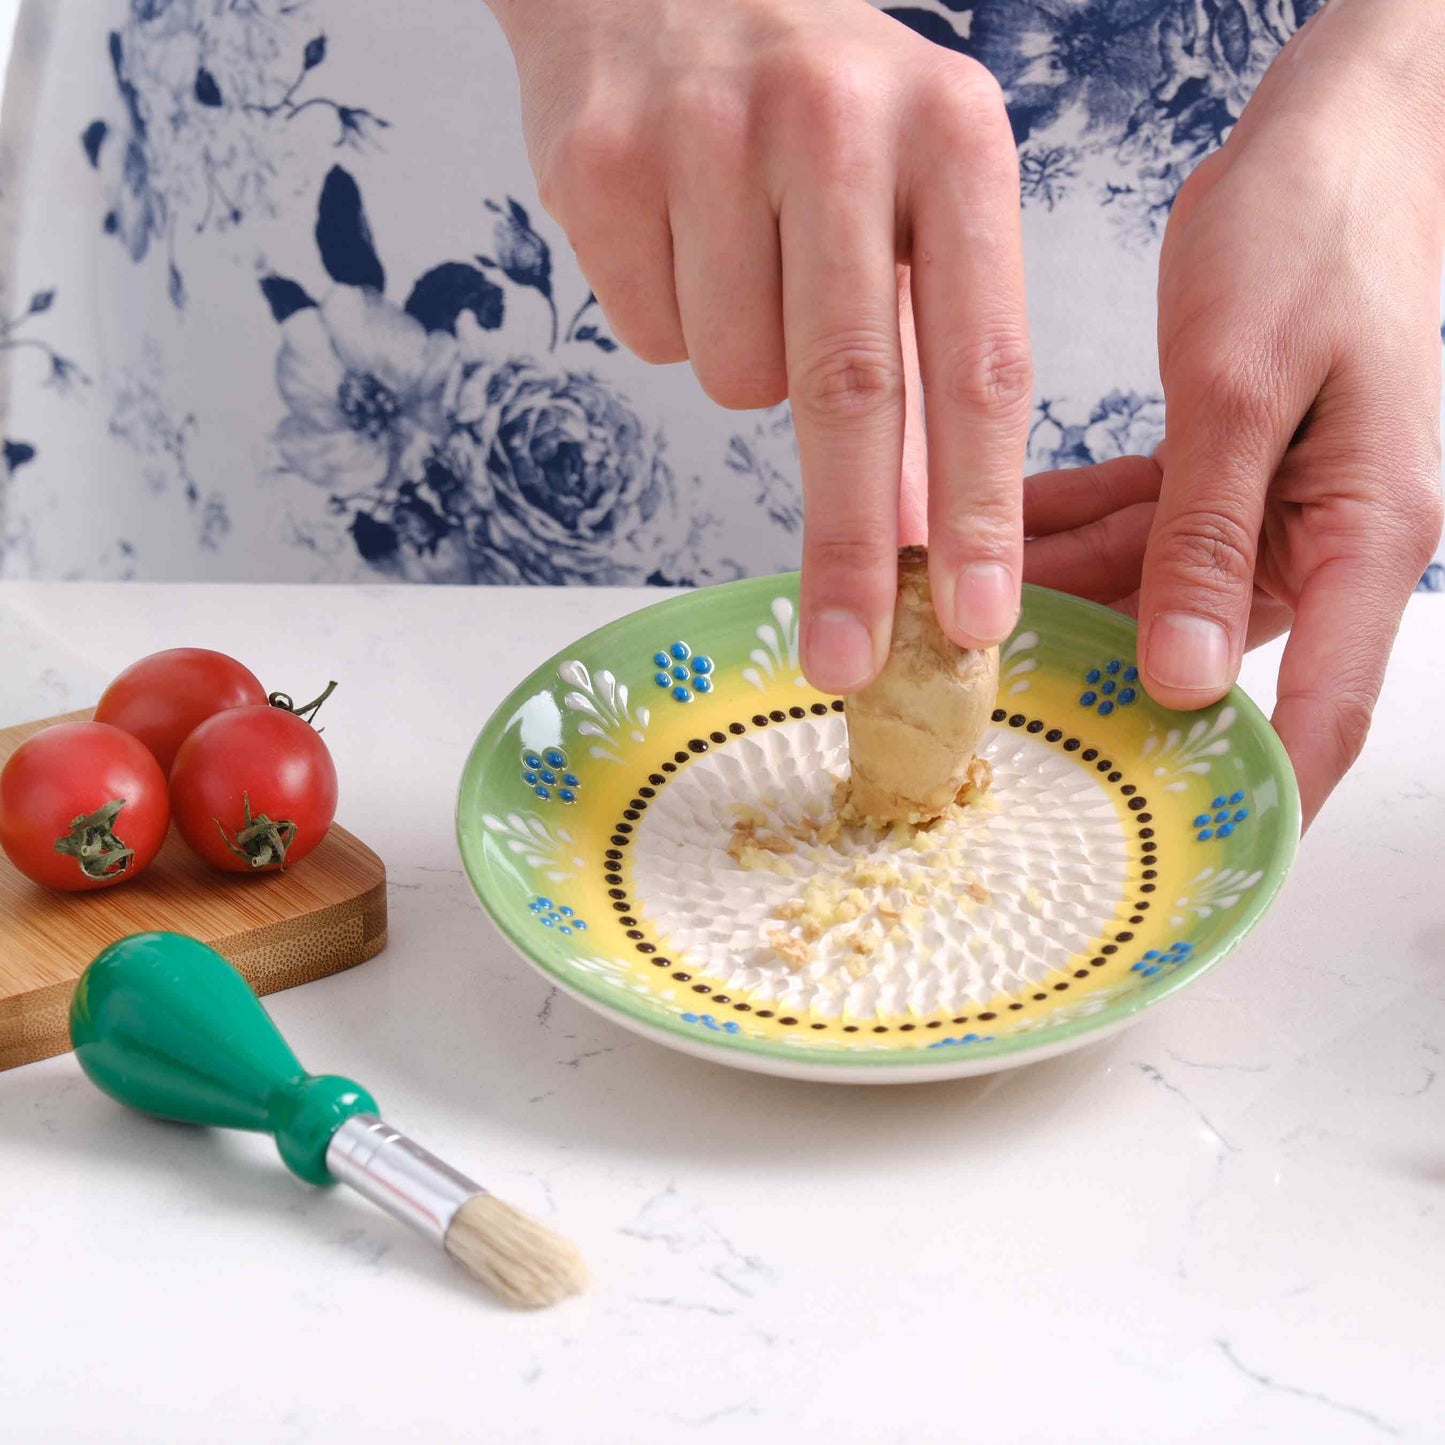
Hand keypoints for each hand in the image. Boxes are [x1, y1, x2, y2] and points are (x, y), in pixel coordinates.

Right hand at [492, 0, 1032, 689]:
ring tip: (744, 261)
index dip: (975, 504)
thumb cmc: (814, 111)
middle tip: (847, 658)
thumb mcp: (909, 199)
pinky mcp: (603, 163)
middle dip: (846, 549)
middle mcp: (838, 122)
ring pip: (734, 374)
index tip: (974, 617)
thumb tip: (916, 532)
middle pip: (849, 390)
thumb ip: (926, 356)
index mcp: (952, 135)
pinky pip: (650, 336)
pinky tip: (678, 238)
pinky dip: (669, 320)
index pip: (979, 357)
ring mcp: (709, 134)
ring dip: (743, 368)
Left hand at [1027, 0, 1444, 826]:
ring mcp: (1264, 506)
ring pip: (1145, 591)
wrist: (1328, 139)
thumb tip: (1188, 677)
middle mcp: (1315, 539)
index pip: (1323, 714)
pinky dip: (1066, 533)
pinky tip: (987, 541)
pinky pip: (1133, 526)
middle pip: (1199, 657)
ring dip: (1054, 602)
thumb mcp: (1246, 388)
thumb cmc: (1316, 237)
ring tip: (952, 622)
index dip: (1260, 798)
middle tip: (984, 719)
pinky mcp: (1220, 469)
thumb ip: (1211, 538)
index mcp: (1358, 535)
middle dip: (1094, 686)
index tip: (1179, 858)